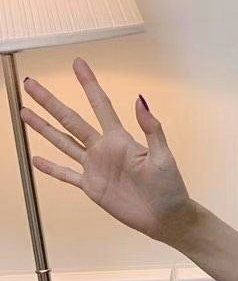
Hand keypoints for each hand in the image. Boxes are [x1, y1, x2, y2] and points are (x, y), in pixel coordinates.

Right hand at [19, 57, 194, 244]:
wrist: (166, 217)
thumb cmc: (170, 187)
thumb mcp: (163, 156)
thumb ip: (152, 129)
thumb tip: (141, 100)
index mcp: (120, 139)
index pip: (100, 105)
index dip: (89, 84)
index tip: (78, 63)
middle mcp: (104, 149)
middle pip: (71, 120)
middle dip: (50, 102)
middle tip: (31, 84)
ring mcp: (96, 167)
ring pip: (64, 143)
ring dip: (44, 128)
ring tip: (25, 112)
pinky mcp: (92, 187)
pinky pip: (67, 175)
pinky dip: (51, 168)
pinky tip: (36, 159)